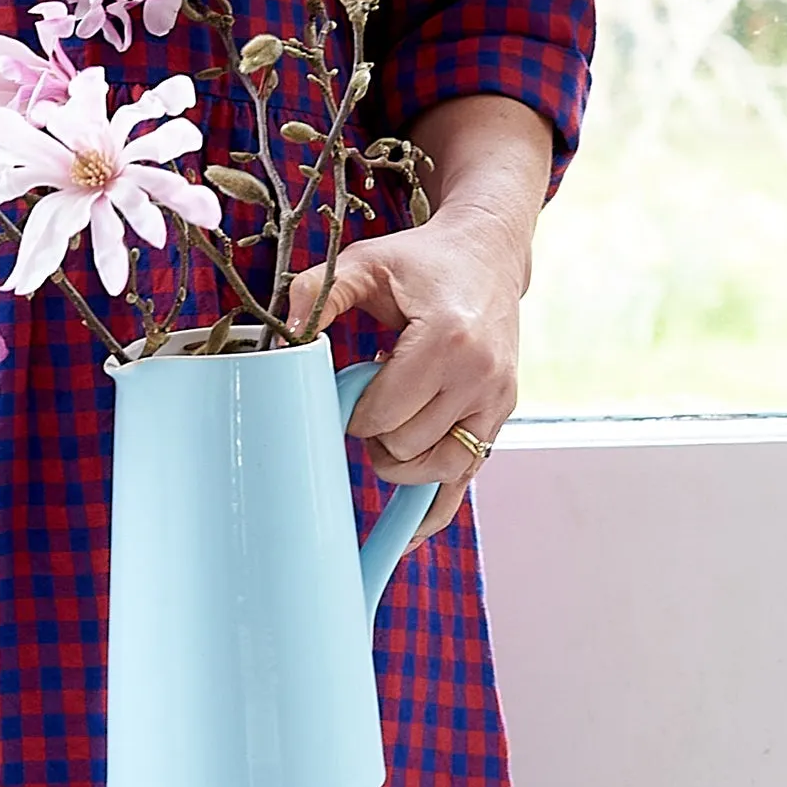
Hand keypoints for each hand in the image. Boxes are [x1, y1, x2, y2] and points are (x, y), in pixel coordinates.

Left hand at [284, 214, 523, 539]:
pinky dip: (436, 504)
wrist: (488, 255)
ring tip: (388, 430)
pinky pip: (468, 477)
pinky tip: (409, 531)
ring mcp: (497, 399)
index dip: (352, 413)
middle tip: (367, 406)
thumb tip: (283, 334)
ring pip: (436, 470)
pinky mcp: (503, 414)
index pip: (385, 412)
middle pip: (407, 446)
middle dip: (374, 436)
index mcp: (447, 338)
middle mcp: (480, 374)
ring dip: (400, 464)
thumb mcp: (367, 264)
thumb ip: (319, 293)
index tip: (348, 392)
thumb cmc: (424, 262)